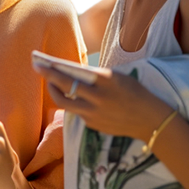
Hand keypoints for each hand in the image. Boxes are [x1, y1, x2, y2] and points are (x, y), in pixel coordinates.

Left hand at [32, 64, 173, 140]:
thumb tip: (69, 72)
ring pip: (65, 103)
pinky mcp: (93, 126)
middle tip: (39, 69)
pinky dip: (75, 103)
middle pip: (63, 91)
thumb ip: (94, 75)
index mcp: (104, 82)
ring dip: (56, 92)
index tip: (38, 62)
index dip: (51, 70)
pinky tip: (75, 96)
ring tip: (52, 84)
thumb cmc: (135, 92)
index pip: (70, 76)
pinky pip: (78, 112)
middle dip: (48, 79)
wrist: (150, 120)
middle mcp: (96, 99)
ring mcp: (93, 115)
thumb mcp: (116, 77)